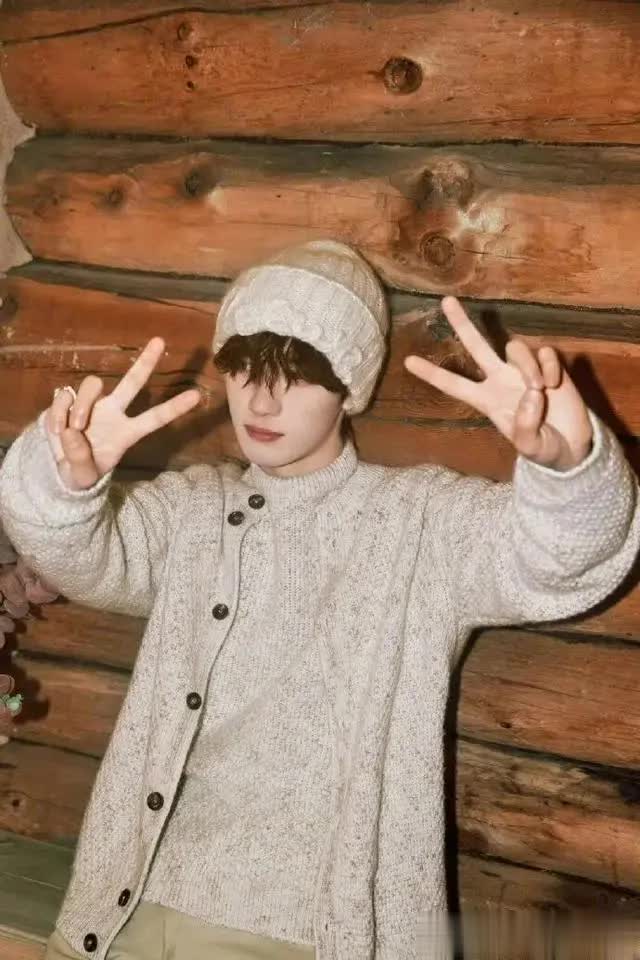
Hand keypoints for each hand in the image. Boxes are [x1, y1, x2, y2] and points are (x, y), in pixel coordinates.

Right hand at [45, 338, 200, 490]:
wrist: (57, 467)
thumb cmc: (80, 472)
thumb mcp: (82, 477)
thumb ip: (79, 459)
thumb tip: (72, 431)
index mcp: (126, 433)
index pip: (155, 418)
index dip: (175, 408)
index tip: (197, 395)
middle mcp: (113, 413)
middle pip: (133, 382)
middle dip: (146, 362)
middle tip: (160, 341)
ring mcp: (92, 404)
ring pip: (92, 386)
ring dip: (81, 407)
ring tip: (74, 429)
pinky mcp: (69, 400)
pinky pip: (65, 397)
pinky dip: (58, 414)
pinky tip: (57, 430)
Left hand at [404, 297, 592, 470]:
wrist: (572, 446)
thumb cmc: (544, 448)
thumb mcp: (531, 447)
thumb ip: (526, 426)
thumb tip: (531, 393)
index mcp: (487, 401)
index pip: (453, 385)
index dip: (432, 374)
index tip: (408, 361)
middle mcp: (501, 380)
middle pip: (476, 346)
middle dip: (461, 324)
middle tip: (445, 300)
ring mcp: (523, 370)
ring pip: (515, 348)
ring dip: (527, 366)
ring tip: (541, 390)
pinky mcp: (548, 365)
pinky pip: (544, 352)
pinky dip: (550, 367)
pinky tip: (556, 385)